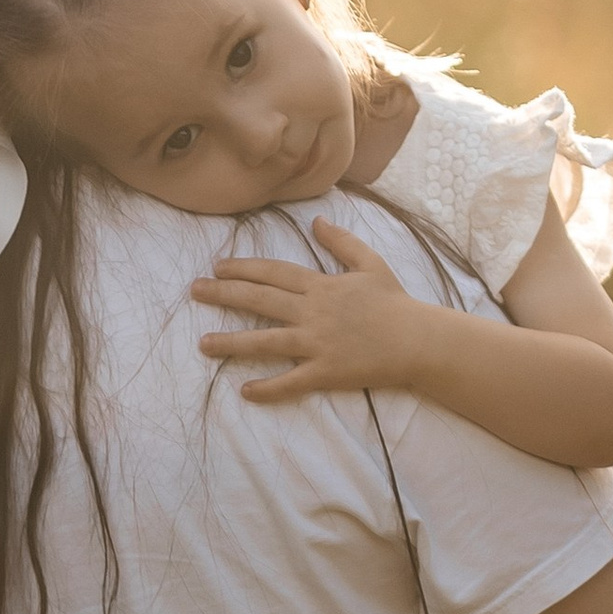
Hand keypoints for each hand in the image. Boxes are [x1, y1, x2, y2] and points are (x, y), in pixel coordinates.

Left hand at [193, 221, 431, 404]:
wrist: (418, 340)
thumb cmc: (395, 302)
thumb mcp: (370, 263)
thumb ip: (342, 242)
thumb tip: (317, 221)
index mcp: (321, 286)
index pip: (274, 272)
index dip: (244, 268)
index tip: (218, 267)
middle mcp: (313, 312)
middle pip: (260, 300)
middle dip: (224, 294)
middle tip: (194, 290)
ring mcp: (317, 343)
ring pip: (266, 342)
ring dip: (232, 343)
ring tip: (203, 344)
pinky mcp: (325, 371)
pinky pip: (291, 382)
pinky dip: (268, 389)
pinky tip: (244, 391)